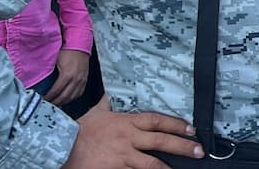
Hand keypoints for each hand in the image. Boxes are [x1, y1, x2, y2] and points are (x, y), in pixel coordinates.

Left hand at [45, 49, 89, 105]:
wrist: (80, 45)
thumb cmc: (66, 52)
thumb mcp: (55, 62)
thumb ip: (50, 74)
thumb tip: (41, 84)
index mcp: (67, 75)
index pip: (56, 91)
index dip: (48, 97)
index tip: (41, 100)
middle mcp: (76, 80)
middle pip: (64, 97)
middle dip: (54, 102)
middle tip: (46, 105)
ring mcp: (82, 80)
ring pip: (72, 97)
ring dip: (63, 102)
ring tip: (55, 104)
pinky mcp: (85, 80)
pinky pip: (79, 93)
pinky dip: (72, 98)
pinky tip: (66, 99)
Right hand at [63, 96, 203, 168]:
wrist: (58, 147)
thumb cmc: (78, 131)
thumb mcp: (95, 114)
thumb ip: (106, 106)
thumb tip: (110, 96)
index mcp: (126, 122)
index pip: (158, 120)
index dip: (177, 125)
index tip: (192, 130)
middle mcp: (128, 138)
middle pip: (162, 141)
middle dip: (184, 146)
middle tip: (200, 152)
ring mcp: (121, 156)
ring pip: (151, 164)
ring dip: (168, 168)